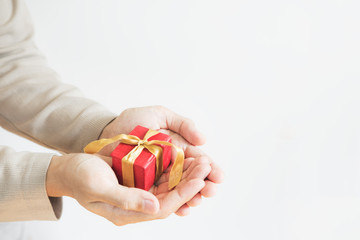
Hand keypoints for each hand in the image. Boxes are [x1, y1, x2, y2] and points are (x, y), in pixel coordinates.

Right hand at [46, 153, 209, 225]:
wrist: (69, 169)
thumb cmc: (80, 178)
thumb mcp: (99, 188)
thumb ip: (127, 199)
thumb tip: (156, 207)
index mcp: (127, 213)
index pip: (163, 207)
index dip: (183, 194)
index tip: (199, 178)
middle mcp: (136, 205)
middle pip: (170, 197)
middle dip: (190, 182)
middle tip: (207, 165)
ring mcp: (138, 193)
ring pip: (168, 187)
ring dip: (184, 175)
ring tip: (201, 161)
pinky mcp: (138, 181)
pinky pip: (160, 178)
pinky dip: (173, 169)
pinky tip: (184, 159)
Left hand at [99, 106, 223, 215]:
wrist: (107, 131)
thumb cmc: (133, 120)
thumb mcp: (160, 115)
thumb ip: (183, 124)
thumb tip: (203, 139)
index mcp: (179, 148)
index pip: (198, 160)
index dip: (210, 168)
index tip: (219, 175)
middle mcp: (171, 165)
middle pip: (192, 178)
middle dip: (204, 186)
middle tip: (211, 190)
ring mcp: (159, 177)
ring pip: (179, 191)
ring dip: (191, 198)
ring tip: (197, 201)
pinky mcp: (145, 187)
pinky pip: (161, 198)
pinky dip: (173, 205)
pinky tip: (181, 209)